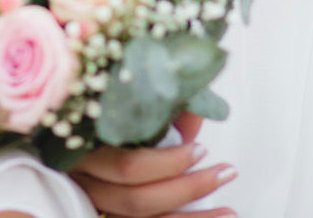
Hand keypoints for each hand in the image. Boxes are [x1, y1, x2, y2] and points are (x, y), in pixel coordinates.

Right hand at [67, 110, 236, 216]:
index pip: (129, 166)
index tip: (201, 149)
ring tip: (229, 211)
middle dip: (188, 188)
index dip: (169, 162)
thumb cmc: (114, 118)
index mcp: (83, 148)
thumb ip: (163, 110)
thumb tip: (196, 105)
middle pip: (136, 199)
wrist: (83, 139)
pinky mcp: (107, 215)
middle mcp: (84, 184)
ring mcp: (94, 205)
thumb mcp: (133, 108)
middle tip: (224, 172)